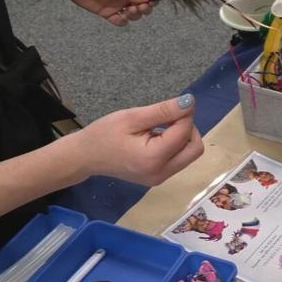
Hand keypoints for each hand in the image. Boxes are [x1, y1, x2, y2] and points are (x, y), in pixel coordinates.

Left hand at [47, 0, 154, 26]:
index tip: (150, 2)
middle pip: (143, 6)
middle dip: (144, 9)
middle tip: (139, 7)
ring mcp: (117, 4)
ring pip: (133, 15)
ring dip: (134, 15)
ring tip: (128, 10)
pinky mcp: (107, 13)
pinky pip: (119, 21)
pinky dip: (122, 21)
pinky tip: (119, 17)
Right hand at [71, 95, 203, 185]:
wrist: (85, 156)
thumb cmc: (104, 133)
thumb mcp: (132, 117)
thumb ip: (163, 111)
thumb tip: (190, 102)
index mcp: (153, 158)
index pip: (185, 132)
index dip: (185, 114)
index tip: (174, 104)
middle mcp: (161, 173)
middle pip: (195, 148)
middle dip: (188, 128)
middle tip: (168, 118)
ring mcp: (160, 178)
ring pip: (190, 154)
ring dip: (183, 137)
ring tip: (159, 128)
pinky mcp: (159, 178)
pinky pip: (179, 159)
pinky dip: (176, 145)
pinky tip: (157, 138)